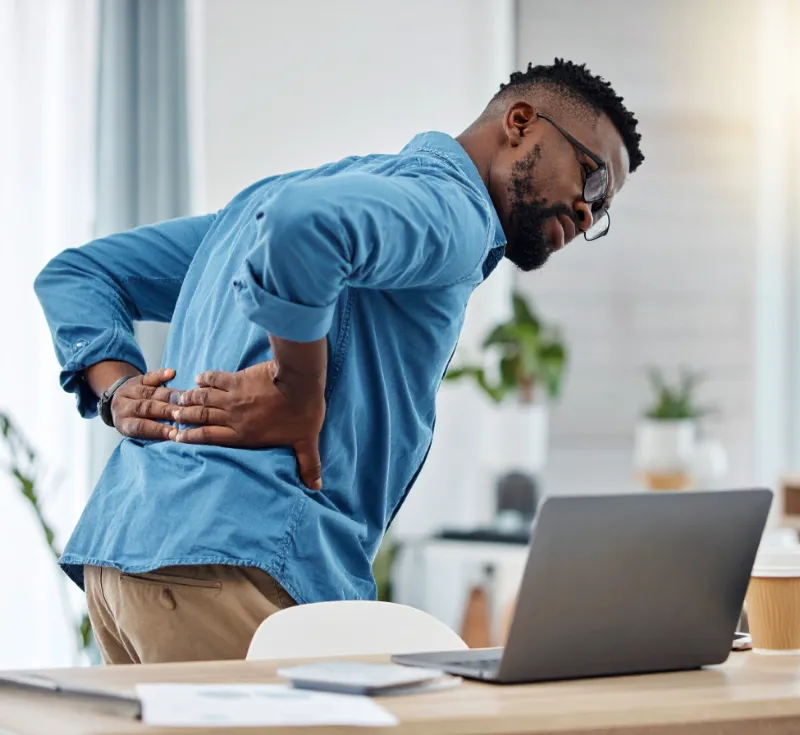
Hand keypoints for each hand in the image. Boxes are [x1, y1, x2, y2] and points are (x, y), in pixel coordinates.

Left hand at [111, 368, 180, 440]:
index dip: (157, 429)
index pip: (141, 426)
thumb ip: (149, 433)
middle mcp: (124, 406)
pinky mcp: (138, 378)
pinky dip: (160, 374)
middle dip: (166, 411)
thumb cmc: (132, 421)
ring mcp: (131, 390)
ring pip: (150, 392)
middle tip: (183, 414)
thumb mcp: (134, 431)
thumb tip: (173, 436)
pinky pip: (149, 375)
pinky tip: (172, 373)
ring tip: (185, 399)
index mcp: (124, 423)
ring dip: (168, 395)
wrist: (117, 400)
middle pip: (147, 407)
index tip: (174, 433)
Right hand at [170, 362, 325, 489]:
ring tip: (178, 399)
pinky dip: (204, 378)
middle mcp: (234, 416)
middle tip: (172, 416)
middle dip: (185, 416)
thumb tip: (316, 485)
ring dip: (189, 398)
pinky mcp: (238, 378)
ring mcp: (233, 396)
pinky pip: (215, 378)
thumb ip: (308, 464)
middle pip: (202, 416)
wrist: (300, 382)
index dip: (192, 437)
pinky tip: (197, 378)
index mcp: (244, 434)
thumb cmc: (303, 413)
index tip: (178, 437)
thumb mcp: (306, 442)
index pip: (211, 437)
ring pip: (204, 398)